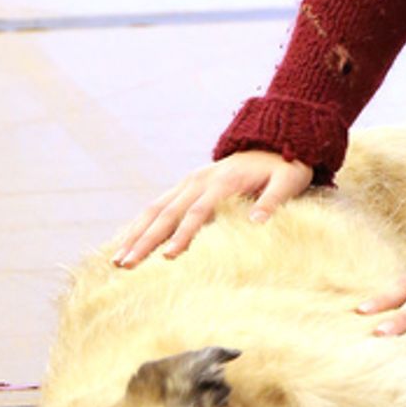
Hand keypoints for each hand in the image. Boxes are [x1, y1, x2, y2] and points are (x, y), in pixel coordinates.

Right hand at [112, 150, 313, 267]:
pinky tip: (125, 243)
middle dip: (145, 240)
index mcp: (223, 181)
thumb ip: (273, 201)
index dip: (183, 235)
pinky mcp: (185, 186)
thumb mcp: (289, 181)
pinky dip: (139, 224)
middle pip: (168, 213)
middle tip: (126, 265)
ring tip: (116, 260)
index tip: (168, 257)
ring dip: (135, 234)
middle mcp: (199, 180)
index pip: (199, 212)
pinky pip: (157, 205)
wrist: (273, 141)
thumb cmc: (284, 167)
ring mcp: (189, 182)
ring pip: (155, 209)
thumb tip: (258, 223)